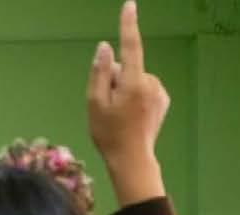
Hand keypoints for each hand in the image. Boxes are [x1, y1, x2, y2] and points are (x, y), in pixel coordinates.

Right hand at [87, 1, 167, 204]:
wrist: (131, 157)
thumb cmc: (108, 133)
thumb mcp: (94, 103)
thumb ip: (100, 73)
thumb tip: (105, 47)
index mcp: (132, 82)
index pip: (130, 47)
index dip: (128, 25)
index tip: (129, 6)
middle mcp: (150, 82)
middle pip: (127, 68)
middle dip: (114, 78)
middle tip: (106, 105)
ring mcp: (159, 91)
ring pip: (134, 78)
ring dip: (124, 89)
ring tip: (118, 113)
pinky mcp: (163, 100)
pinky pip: (144, 88)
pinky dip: (135, 95)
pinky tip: (131, 114)